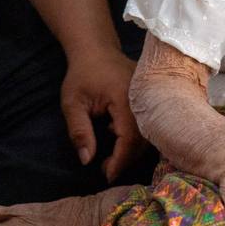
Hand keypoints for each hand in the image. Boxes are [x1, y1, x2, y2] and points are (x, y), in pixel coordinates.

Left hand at [60, 48, 144, 181]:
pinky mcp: (152, 98)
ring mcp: (151, 98)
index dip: (120, 160)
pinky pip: (150, 123)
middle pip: (144, 139)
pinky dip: (137, 137)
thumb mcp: (72, 104)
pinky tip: (118, 136)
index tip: (107, 176)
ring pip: (149, 133)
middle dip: (126, 159)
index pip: (129, 137)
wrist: (97, 50)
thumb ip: (79, 131)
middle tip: (106, 169)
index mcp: (126, 99)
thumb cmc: (82, 75)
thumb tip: (86, 160)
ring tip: (112, 158)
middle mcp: (144, 99)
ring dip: (132, 149)